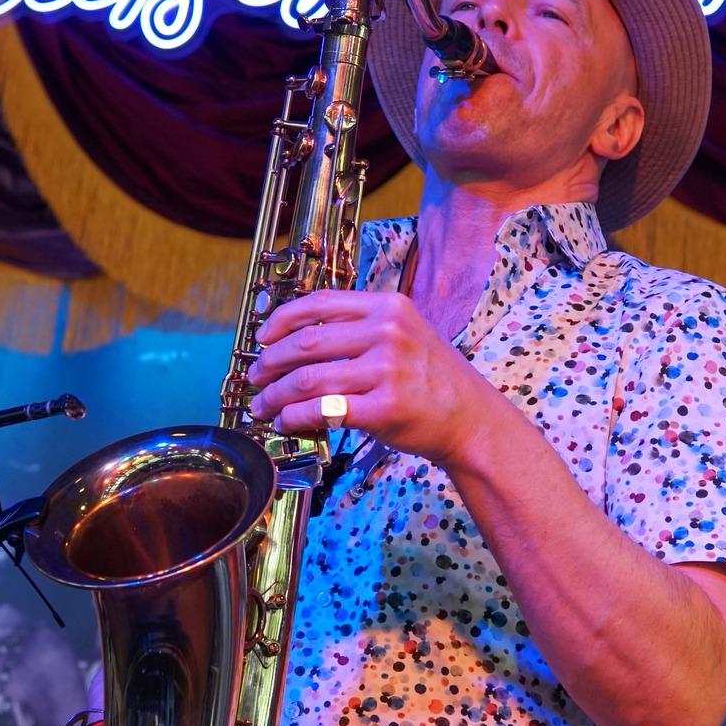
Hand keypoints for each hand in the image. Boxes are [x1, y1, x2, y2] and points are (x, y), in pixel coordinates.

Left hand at [245, 291, 507, 466]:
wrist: (469, 419)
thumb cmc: (432, 379)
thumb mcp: (405, 334)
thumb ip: (361, 328)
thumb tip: (298, 337)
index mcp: (388, 307)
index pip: (319, 304)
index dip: (280, 320)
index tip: (262, 338)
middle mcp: (387, 333)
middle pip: (306, 342)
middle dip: (270, 362)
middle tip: (255, 377)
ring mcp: (386, 370)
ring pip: (309, 378)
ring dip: (276, 394)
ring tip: (264, 405)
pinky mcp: (384, 409)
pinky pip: (324, 410)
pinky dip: (296, 417)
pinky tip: (287, 422)